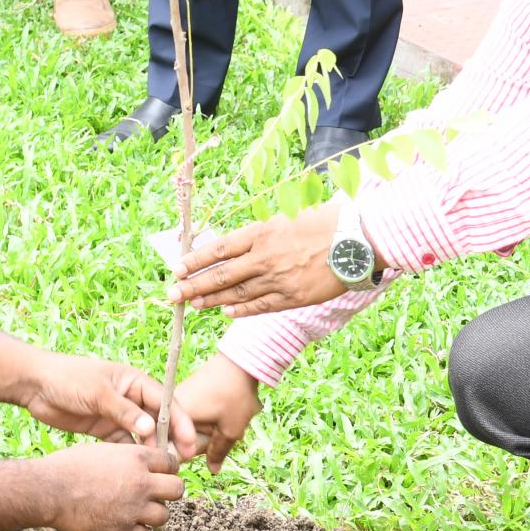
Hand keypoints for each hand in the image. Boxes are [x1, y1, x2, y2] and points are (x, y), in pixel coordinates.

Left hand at [16, 352, 196, 459]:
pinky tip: (141, 470)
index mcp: (134, 382)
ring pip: (144, 435)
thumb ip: (123, 411)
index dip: (180, 422)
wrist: (35, 386)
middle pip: (159, 420)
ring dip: (153, 450)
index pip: (165, 402)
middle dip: (172, 440)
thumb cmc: (67, 379)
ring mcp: (119, 415)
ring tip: (164, 470)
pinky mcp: (105, 429)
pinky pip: (126, 444)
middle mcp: (131, 398)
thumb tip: (150, 430)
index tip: (189, 442)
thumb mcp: (98, 392)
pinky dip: (134, 455)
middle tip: (182, 462)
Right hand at [47, 440, 183, 530]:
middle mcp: (141, 482)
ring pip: (164, 515)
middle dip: (168, 492)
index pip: (172, 463)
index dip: (167, 469)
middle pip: (177, 489)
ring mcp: (134, 508)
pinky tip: (124, 524)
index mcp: (136, 458)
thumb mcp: (103, 451)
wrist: (49, 491)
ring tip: (137, 511)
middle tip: (155, 495)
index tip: (159, 474)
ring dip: (153, 513)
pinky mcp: (122, 530)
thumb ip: (127, 458)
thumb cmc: (69, 466)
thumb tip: (143, 466)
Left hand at [174, 206, 350, 316]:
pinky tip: (225, 313)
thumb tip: (239, 245)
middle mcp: (265, 257)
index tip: (178, 268)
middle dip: (193, 285)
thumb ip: (263, 233)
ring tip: (192, 304)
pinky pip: (260, 307)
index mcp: (262, 232)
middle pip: (221, 274)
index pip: (220, 248)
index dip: (196, 260)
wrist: (358, 240)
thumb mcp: (289, 218)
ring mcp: (278, 279)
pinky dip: (240, 310)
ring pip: (236, 294)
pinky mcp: (293, 297)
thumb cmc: (327, 222)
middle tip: (172, 294)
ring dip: (211, 300)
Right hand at [175, 356, 260, 471]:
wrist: (241, 360)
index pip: (170, 449)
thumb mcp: (230, 430)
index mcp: (173, 417)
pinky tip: (223, 413)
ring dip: (206, 430)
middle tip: (221, 431)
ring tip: (226, 420)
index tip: (206, 450)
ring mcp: (175, 400)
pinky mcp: (184, 394)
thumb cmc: (235, 394)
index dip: (188, 455)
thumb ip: (217, 453)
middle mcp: (168, 408)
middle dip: (201, 441)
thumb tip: (212, 470)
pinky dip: (206, 419)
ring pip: (187, 428)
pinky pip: (191, 416)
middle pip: (178, 440)